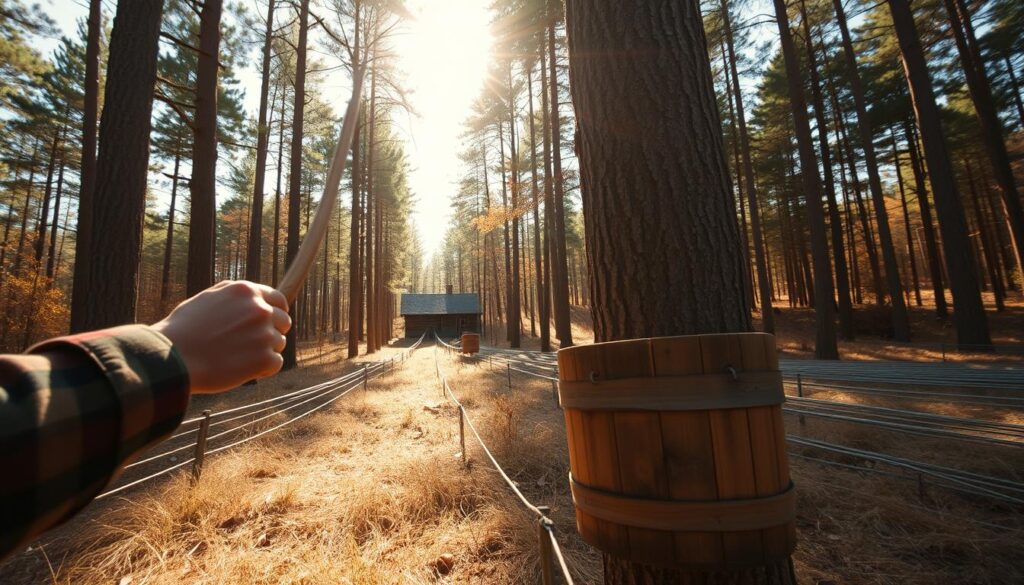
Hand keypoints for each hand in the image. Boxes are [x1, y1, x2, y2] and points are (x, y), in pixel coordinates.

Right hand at [152, 281, 291, 393]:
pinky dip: (263, 369)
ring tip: (237, 356)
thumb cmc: (184, 329)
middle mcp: (260, 309)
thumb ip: (235, 297)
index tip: (272, 323)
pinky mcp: (264, 358)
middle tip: (250, 344)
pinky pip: (275, 363)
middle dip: (271, 332)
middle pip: (284, 322)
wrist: (173, 358)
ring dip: (263, 351)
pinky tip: (243, 369)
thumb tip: (255, 297)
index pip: (279, 300)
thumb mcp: (208, 298)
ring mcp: (264, 334)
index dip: (277, 312)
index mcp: (246, 291)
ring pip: (278, 344)